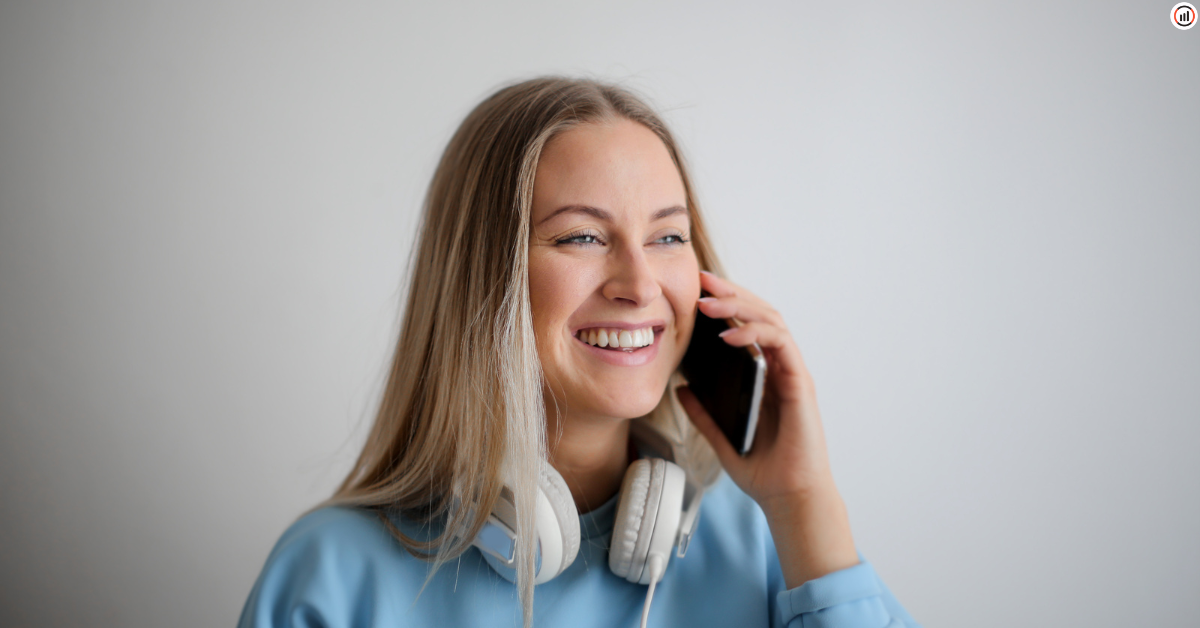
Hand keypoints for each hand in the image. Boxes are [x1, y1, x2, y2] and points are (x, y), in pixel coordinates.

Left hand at [675, 270, 857, 586]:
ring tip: (707, 302)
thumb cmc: (763, 470)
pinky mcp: (800, 383)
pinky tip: (729, 334)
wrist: (788, 497)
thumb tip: (681, 387)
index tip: (695, 291)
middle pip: (760, 314)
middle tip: (700, 280)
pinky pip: (780, 345)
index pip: (746, 326)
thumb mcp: (721, 437)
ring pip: (772, 321)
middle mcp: (780, 368)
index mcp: (763, 375)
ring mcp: (792, 373)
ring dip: (740, 305)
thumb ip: (703, 412)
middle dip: (731, 292)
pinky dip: (755, 333)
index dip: (725, 304)